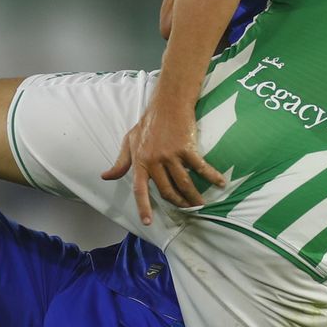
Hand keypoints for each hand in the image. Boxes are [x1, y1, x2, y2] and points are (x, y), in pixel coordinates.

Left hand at [101, 97, 226, 224]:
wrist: (167, 103)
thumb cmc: (148, 123)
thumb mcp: (129, 141)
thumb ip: (120, 162)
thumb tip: (106, 176)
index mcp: (140, 161)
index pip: (139, 189)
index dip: (143, 207)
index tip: (148, 222)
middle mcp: (154, 161)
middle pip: (167, 190)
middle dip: (178, 203)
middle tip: (187, 208)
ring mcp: (170, 155)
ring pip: (183, 183)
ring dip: (194, 196)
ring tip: (201, 204)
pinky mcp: (186, 148)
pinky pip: (200, 167)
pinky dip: (212, 176)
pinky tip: (221, 183)